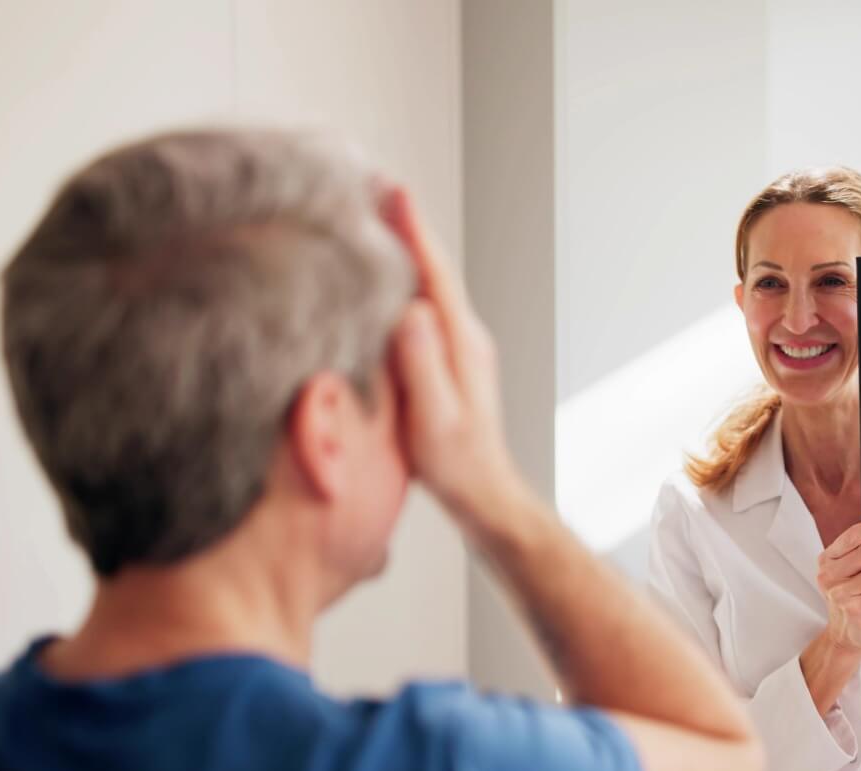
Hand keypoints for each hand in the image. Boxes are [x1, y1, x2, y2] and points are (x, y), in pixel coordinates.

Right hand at [379, 187, 523, 529]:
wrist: (485, 495)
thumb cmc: (457, 467)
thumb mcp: (434, 420)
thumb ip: (423, 367)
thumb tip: (412, 312)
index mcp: (461, 343)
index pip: (434, 274)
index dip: (412, 230)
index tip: (393, 189)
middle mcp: (465, 337)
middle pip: (434, 268)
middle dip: (406, 225)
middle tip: (375, 184)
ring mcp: (460, 347)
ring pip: (430, 285)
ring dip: (406, 248)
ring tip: (376, 215)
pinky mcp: (448, 360)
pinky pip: (425, 307)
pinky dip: (405, 281)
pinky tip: (385, 279)